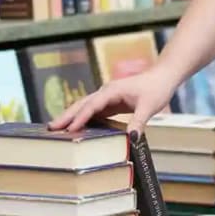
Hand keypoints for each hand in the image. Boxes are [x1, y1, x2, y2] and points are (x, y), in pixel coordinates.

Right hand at [48, 66, 175, 136]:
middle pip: (82, 104)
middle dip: (67, 116)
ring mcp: (107, 97)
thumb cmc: (157, 89)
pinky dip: (84, 119)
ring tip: (57, 129)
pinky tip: (77, 128)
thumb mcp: (149, 107)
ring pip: (85, 107)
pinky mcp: (111, 102)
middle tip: (51, 128)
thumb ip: (139, 122)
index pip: (92, 106)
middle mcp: (106, 92)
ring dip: (72, 117)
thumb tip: (131, 138)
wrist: (163, 77)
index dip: (80, 118)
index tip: (70, 129)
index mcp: (112, 91)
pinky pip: (94, 111)